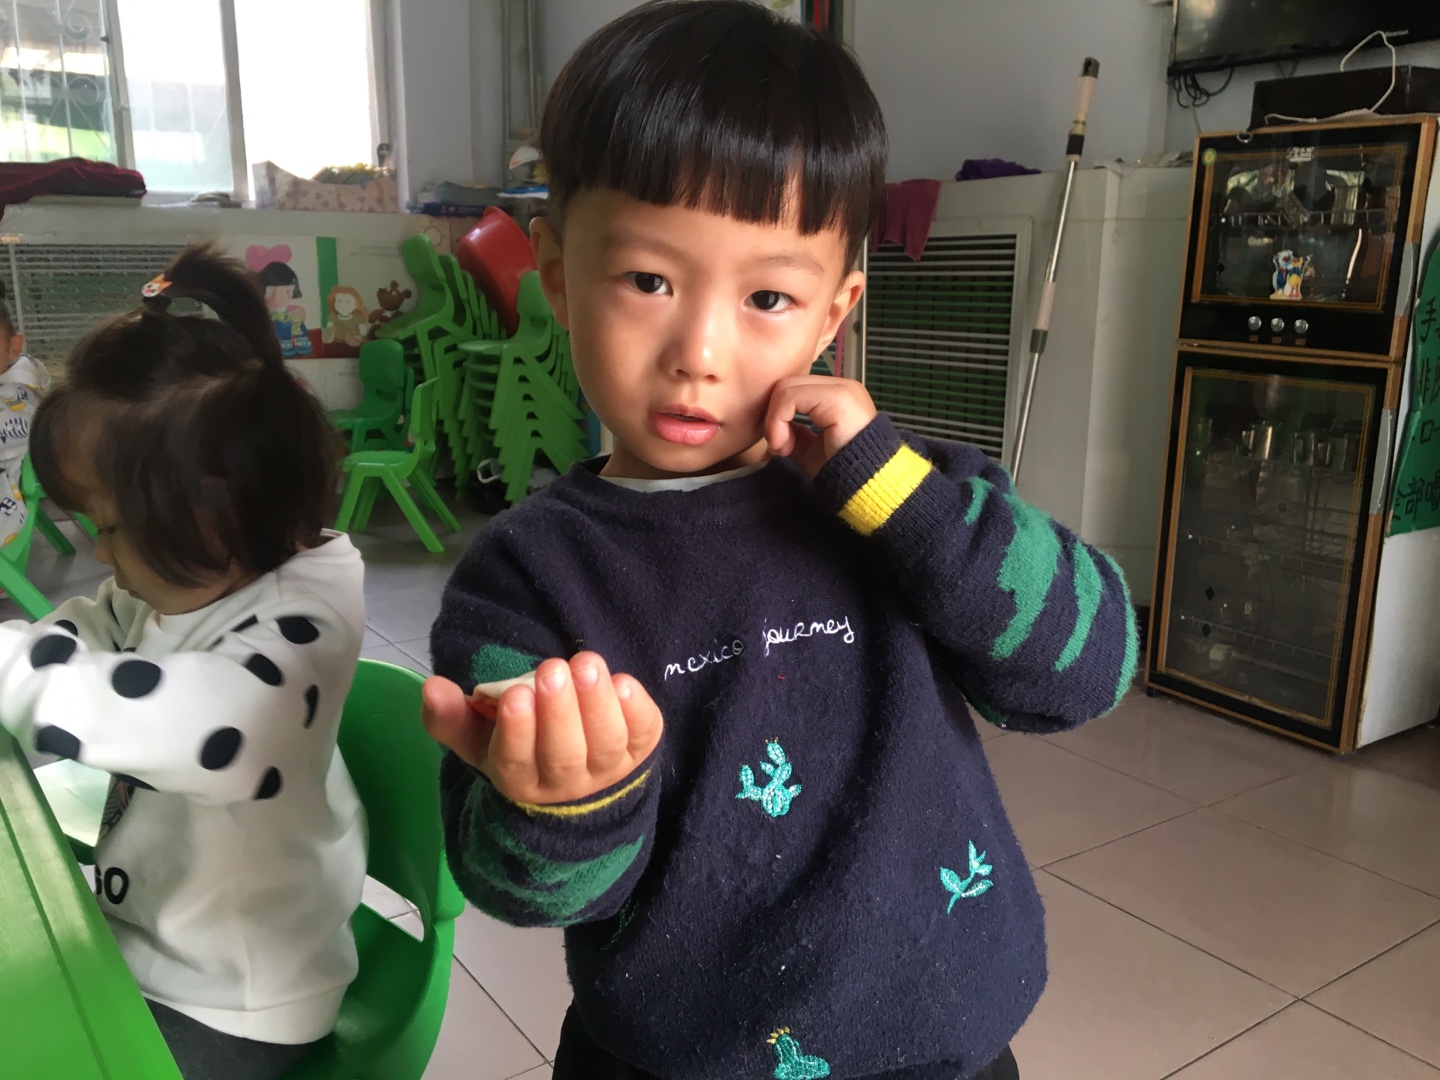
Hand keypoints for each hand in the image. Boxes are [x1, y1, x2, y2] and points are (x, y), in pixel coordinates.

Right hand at [421, 653, 662, 804]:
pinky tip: (622, 682)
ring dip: (598, 704)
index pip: (515, 762)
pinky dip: (637, 709)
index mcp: (519, 779)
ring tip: (586, 665)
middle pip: (564, 755)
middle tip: (552, 670)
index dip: (517, 730)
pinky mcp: (640, 750)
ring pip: (605, 744)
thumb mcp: (478, 738)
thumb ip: (450, 716)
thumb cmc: (520, 748)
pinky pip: (644, 735)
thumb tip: (431, 686)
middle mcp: (565, 782)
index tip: (515, 694)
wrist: (576, 783)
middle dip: (559, 712)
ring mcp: (607, 768)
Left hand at [764, 375, 876, 477]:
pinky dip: (778, 420)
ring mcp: (841, 389)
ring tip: (782, 448)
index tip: (778, 447)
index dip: (777, 414)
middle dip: (773, 416)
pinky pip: (792, 396)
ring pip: (786, 387)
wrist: (865, 488)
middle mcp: (841, 386)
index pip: (793, 389)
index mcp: (837, 396)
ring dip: (775, 421)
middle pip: (786, 384)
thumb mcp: (811, 450)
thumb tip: (775, 426)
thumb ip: (794, 434)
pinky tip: (785, 446)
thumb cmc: (844, 473)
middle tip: (779, 448)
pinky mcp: (837, 396)